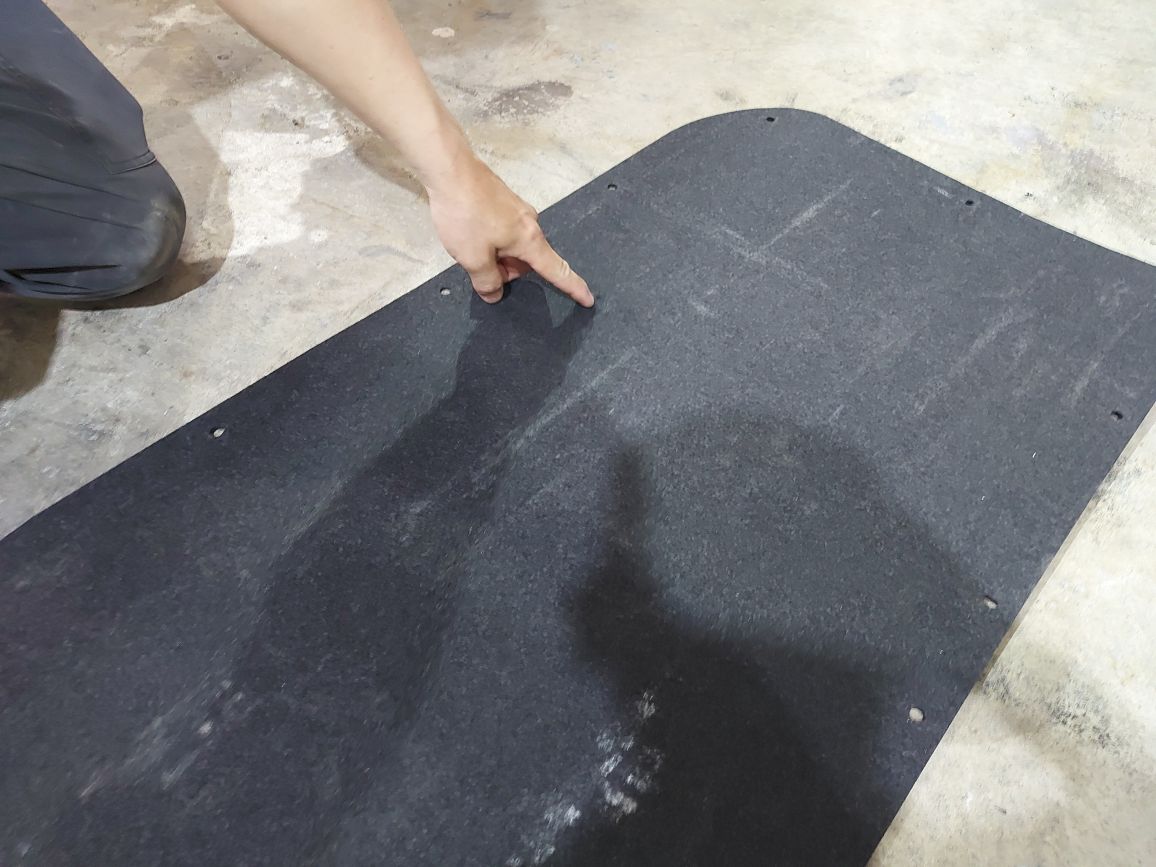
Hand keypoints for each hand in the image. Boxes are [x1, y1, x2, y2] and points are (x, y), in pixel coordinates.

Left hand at [427, 156, 593, 307]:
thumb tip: (494, 293)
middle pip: (528, 261)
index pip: (557, 270)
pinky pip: (503, 232)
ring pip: (513, 247)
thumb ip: (487, 282)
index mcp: (530, 240)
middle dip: (507, 271)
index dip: (573, 287)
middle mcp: (530, 224)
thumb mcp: (473, 258)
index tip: (588, 298)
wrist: (450, 170)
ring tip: (468, 245)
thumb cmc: (465, 213)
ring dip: (496, 255)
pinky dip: (489, 240)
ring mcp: (517, 211)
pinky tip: (469, 232)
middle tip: (478, 266)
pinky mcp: (504, 203)